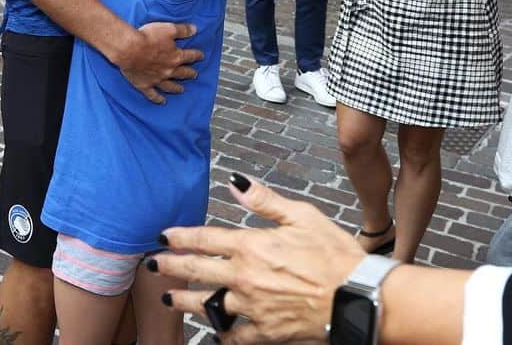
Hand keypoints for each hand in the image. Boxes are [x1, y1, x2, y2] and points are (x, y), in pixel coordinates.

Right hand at [115, 22, 201, 104]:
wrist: (129, 49)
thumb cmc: (147, 37)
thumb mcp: (168, 29)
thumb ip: (182, 30)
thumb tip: (194, 30)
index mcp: (175, 56)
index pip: (190, 56)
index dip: (197, 55)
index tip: (201, 56)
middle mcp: (169, 70)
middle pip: (182, 73)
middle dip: (189, 73)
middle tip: (194, 74)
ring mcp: (157, 79)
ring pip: (170, 86)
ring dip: (177, 88)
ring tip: (181, 90)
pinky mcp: (144, 85)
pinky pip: (153, 95)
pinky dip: (158, 99)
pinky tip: (162, 101)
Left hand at [155, 176, 365, 342]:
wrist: (359, 298)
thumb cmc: (335, 255)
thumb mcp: (302, 216)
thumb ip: (265, 201)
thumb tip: (235, 182)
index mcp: (251, 245)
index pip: (205, 239)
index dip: (180, 237)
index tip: (164, 236)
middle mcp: (244, 277)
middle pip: (196, 272)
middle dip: (170, 267)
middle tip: (152, 265)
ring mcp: (253, 307)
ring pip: (207, 306)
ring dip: (185, 302)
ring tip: (169, 299)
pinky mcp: (267, 332)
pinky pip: (235, 337)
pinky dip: (222, 336)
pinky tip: (213, 335)